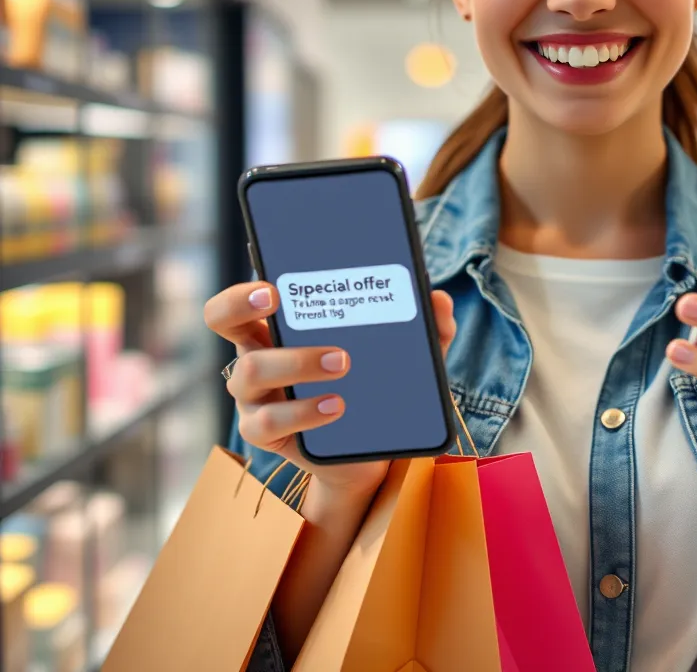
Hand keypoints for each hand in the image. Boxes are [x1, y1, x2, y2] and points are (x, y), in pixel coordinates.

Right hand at [204, 283, 456, 500]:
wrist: (370, 451)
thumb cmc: (375, 385)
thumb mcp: (402, 355)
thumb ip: (424, 328)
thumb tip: (439, 301)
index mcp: (280, 324)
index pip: (242, 296)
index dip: (244, 286)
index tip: (273, 283)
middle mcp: (257, 353)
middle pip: (220, 320)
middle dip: (241, 304)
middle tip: (279, 301)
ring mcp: (256, 396)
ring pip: (248, 372)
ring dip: (295, 361)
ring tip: (342, 363)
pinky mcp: (267, 434)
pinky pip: (268, 423)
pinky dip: (304, 412)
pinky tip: (337, 406)